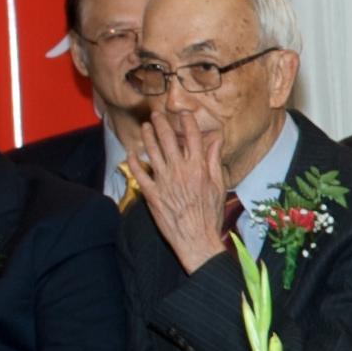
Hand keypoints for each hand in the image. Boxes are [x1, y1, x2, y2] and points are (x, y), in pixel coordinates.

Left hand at [130, 110, 236, 272]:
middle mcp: (179, 170)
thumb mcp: (219, 185)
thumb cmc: (211, 213)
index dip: (187, 122)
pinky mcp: (151, 193)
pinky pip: (140, 174)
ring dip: (147, 137)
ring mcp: (163, 181)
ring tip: (144, 127)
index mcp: (198, 167)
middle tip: (156, 113)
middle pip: (168, 140)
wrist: (196, 238)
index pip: (192, 137)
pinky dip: (135, 162)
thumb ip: (213, 160)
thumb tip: (216, 140)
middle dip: (162, 124)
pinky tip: (132, 153)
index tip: (183, 112)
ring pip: (152, 153)